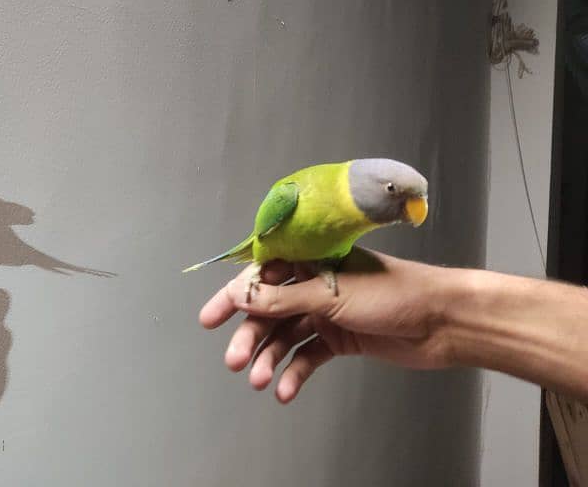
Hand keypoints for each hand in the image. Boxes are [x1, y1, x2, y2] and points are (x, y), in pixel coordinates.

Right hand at [199, 248, 457, 402]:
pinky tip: (285, 390)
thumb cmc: (394, 292)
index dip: (235, 295)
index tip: (211, 317)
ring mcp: (326, 312)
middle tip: (234, 360)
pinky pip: (308, 355)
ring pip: (286, 336)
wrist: (441, 321)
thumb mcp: (331, 293)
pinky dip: (295, 372)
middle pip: (269, 310)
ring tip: (259, 380)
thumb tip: (242, 296)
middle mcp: (315, 285)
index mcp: (311, 261)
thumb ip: (284, 298)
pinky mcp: (340, 338)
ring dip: (270, 358)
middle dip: (250, 336)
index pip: (262, 275)